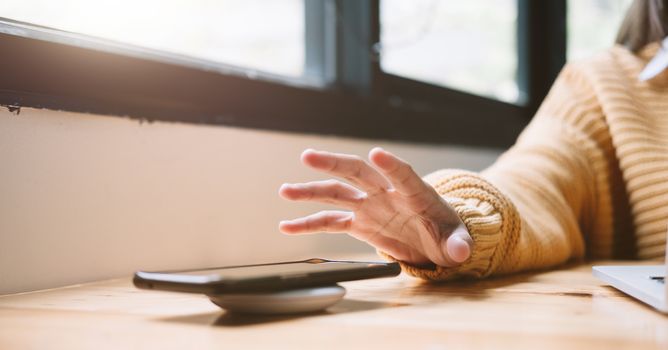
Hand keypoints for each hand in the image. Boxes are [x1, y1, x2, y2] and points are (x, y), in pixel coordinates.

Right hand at [278, 147, 472, 266]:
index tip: (377, 154)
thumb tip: (462, 252)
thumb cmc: (448, 235)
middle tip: (309, 156)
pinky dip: (309, 223)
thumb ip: (459, 244)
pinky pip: (330, 221)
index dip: (391, 165)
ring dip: (311, 190)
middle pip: (359, 172)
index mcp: (415, 193)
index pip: (404, 174)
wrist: (435, 241)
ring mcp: (370, 206)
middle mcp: (387, 194)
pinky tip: (287, 226)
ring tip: (285, 190)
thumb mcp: (457, 241)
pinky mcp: (359, 223)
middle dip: (334, 163)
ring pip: (337, 192)